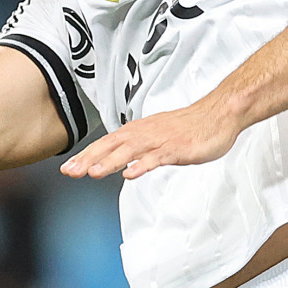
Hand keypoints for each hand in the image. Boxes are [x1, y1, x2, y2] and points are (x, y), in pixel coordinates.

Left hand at [62, 97, 242, 179]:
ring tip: (93, 173)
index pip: (108, 143)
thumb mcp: (161, 136)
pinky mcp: (178, 148)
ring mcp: (162, 140)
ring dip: (110, 162)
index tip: (68, 168)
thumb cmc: (192, 126)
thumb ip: (142, 149)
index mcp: (140, 130)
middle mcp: (146, 133)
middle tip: (69, 172)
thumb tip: (124, 163)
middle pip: (113, 146)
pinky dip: (143, 165)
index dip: (87, 155)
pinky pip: (158, 157)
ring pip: (131, 151)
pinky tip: (131, 174)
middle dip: (89, 159)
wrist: (219, 114)